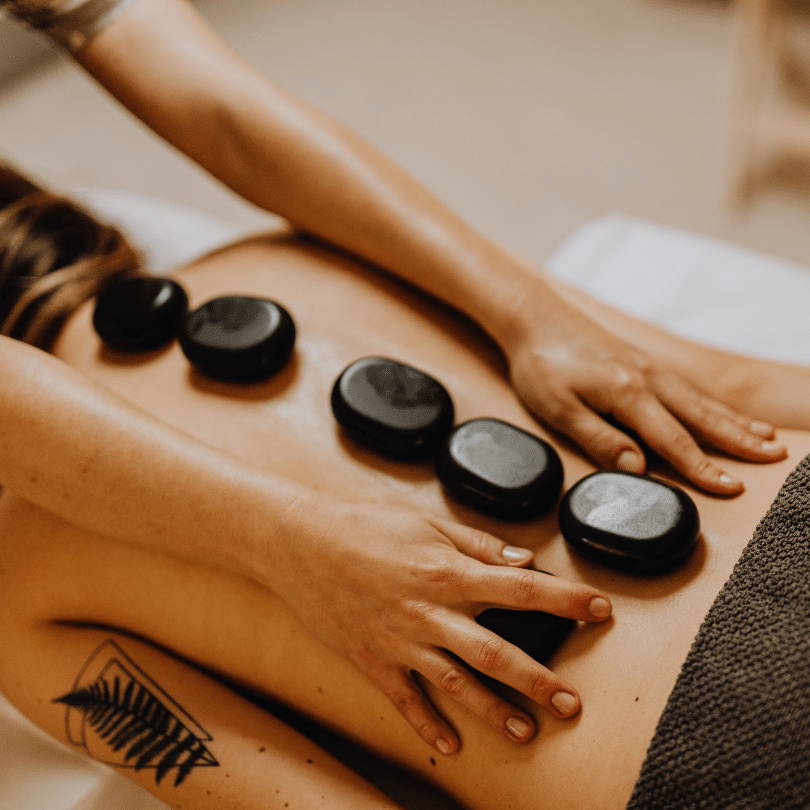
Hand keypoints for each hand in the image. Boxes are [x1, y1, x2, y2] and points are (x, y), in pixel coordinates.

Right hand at [270, 493, 611, 754]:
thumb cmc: (366, 527)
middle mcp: (430, 612)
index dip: (565, 599)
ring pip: (456, 683)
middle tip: (572, 703)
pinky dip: (427, 725)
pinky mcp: (374, 659)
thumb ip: (477, 543)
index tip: (600, 609)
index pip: (520, 588)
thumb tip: (523, 559)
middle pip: (495, 651)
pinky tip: (450, 746)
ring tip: (527, 733)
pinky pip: (405, 699)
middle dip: (538, 679)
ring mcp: (401, 641)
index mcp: (448, 572)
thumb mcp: (426, 523)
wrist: (302, 545)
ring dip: (493, 710)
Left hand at [502, 282, 785, 493]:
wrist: (536, 317)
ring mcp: (649, 368)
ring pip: (700, 400)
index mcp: (628, 393)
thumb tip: (638, 470)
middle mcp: (648, 378)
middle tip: (776, 457)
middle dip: (740, 440)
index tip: (732, 488)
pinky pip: (687, 388)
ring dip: (734, 421)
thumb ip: (599, 439)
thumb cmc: (541, 364)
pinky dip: (712, 403)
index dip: (703, 468)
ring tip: (766, 438)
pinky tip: (722, 412)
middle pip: (702, 417)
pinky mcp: (642, 363)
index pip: (673, 440)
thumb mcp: (558, 408)